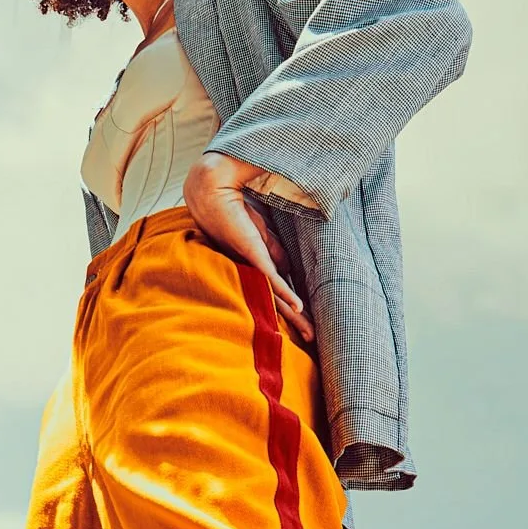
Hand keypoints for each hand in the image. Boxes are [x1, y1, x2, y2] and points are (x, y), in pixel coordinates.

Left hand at [181, 152, 314, 342]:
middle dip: (297, 322)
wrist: (215, 189)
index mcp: (255, 269)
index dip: (293, 310)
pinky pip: (271, 278)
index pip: (279, 294)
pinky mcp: (252, 253)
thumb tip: (288, 268)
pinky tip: (298, 307)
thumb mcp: (262, 233)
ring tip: (309, 334)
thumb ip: (275, 250)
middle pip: (278, 302)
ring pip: (275, 297)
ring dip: (294, 316)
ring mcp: (252, 264)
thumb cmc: (234, 209)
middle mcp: (252, 271)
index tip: (306, 325)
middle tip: (312, 339)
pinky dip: (285, 292)